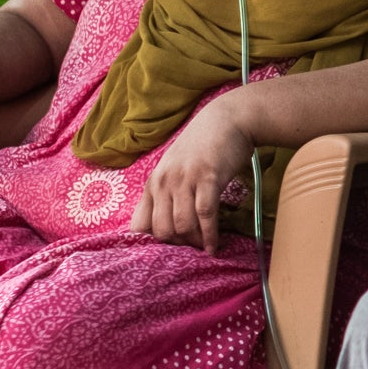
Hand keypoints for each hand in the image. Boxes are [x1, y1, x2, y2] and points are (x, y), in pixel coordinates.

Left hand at [136, 102, 255, 252]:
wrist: (228, 120)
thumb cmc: (203, 146)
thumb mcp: (175, 167)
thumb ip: (166, 191)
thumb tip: (165, 225)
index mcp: (153, 181)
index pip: (140, 224)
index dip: (153, 242)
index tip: (170, 247)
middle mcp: (164, 181)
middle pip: (161, 230)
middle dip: (177, 245)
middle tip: (191, 248)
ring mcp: (185, 180)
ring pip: (182, 225)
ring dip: (194, 241)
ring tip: (203, 246)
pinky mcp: (208, 178)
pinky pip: (205, 215)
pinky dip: (209, 236)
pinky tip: (214, 247)